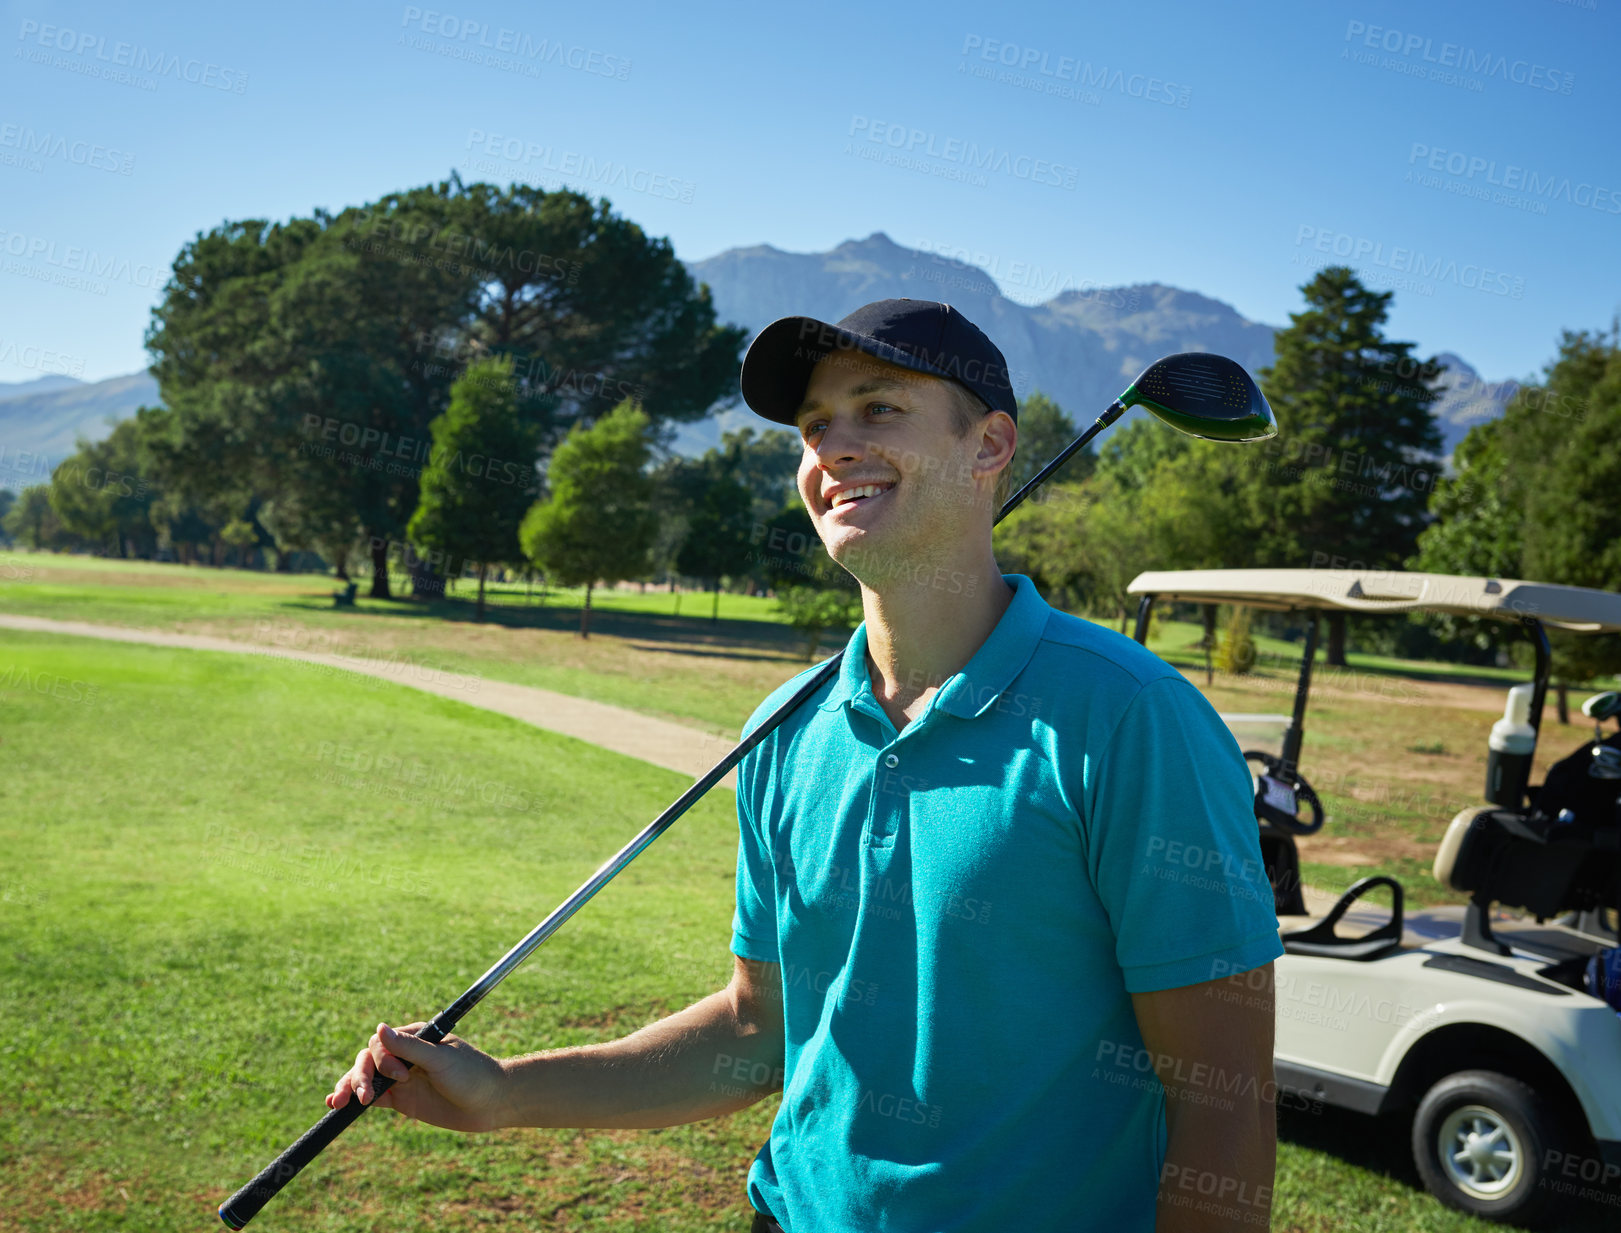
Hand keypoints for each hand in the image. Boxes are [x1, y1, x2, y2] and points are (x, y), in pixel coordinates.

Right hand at [327, 1021, 507, 1132]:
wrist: (491, 1104)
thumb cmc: (472, 1075)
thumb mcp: (441, 1060)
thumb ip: (409, 1048)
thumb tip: (380, 1028)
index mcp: (415, 1038)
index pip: (381, 1042)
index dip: (382, 1058)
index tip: (401, 1075)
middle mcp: (404, 1056)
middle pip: (368, 1060)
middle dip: (359, 1076)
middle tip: (363, 1097)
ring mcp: (400, 1078)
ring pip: (365, 1079)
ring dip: (349, 1087)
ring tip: (337, 1102)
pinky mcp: (400, 1099)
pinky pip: (372, 1097)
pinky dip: (354, 1100)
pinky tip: (338, 1105)